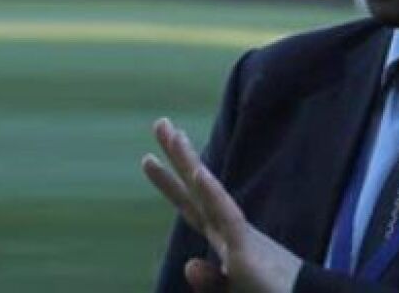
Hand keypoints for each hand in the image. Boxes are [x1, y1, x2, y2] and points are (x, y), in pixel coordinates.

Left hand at [142, 118, 301, 292]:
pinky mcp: (247, 249)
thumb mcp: (233, 289)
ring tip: (173, 133)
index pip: (192, 206)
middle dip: (177, 156)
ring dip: (189, 163)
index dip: (171, 183)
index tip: (151, 157)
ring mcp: (238, 237)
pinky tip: (198, 172)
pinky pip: (228, 217)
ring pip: (208, 193)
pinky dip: (213, 194)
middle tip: (160, 123)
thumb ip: (211, 279)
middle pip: (196, 188)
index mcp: (226, 240)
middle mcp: (230, 231)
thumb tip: (190, 263)